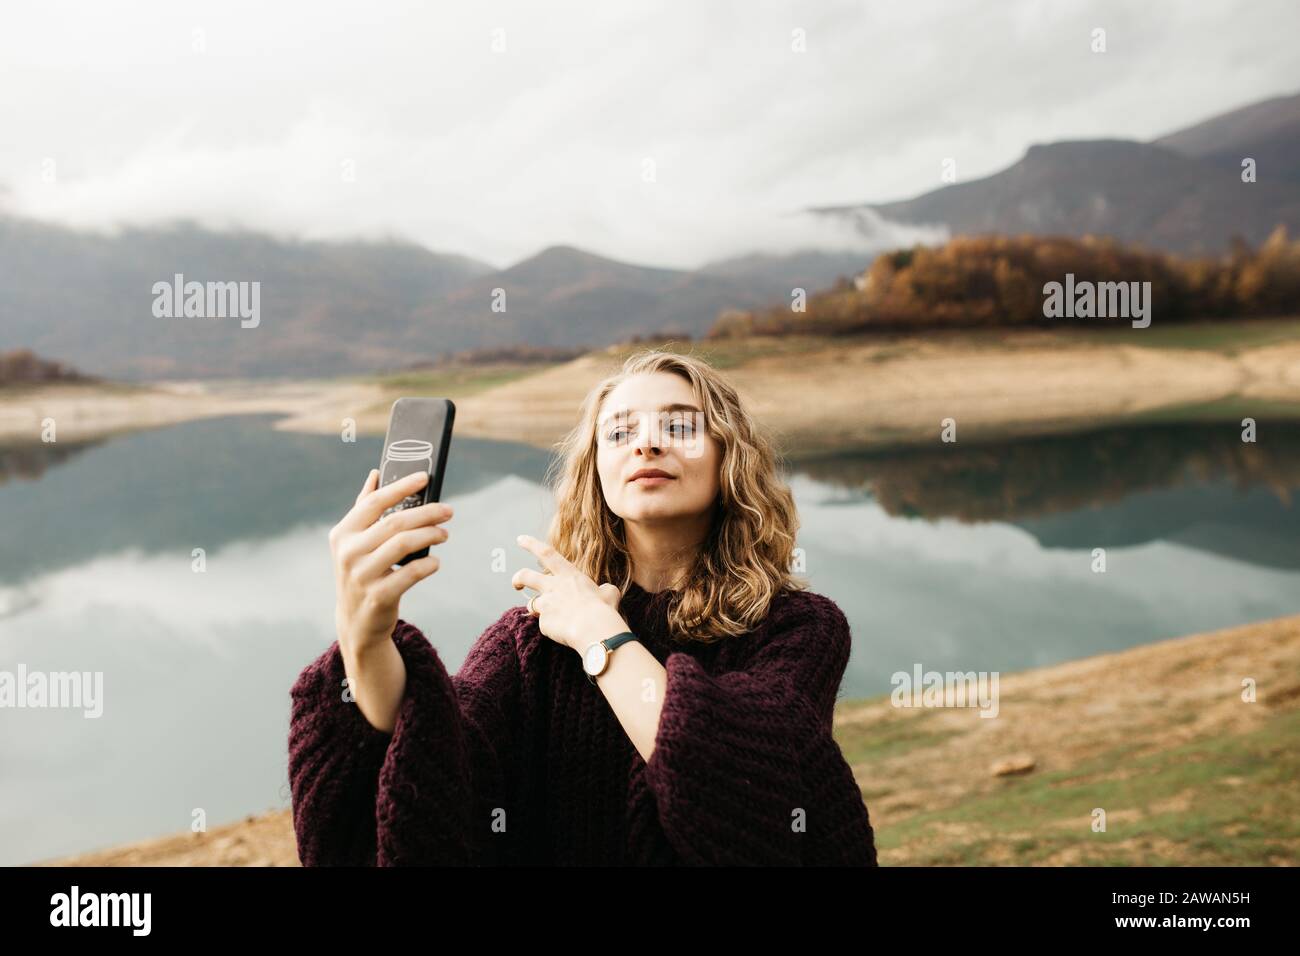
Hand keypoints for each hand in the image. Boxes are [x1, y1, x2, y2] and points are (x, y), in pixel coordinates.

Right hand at [330, 468, 452, 660]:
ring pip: (404, 544)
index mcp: (343, 534)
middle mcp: (348, 552)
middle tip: (448, 511)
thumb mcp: (355, 542)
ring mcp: (361, 576)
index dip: (401, 487)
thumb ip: (363, 508)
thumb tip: (375, 474)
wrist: (356, 621)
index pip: (374, 502)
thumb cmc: (362, 571)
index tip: (424, 477)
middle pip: (395, 522)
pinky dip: (427, 565)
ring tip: (444, 534)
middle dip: (427, 513)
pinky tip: (435, 562)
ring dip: (430, 535)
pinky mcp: (378, 597)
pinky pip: (410, 573)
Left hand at [512, 534, 626, 652]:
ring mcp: (546, 605)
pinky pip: (544, 625)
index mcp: (568, 575)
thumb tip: (605, 591)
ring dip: (537, 609)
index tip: (520, 539)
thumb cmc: (604, 609)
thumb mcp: (609, 593)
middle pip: (526, 576)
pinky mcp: (544, 623)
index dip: (532, 545)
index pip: (546, 553)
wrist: (594, 629)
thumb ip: (603, 589)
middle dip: (518, 579)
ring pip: (531, 605)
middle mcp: (553, 587)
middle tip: (517, 584)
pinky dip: (552, 628)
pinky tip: (564, 631)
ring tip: (553, 617)